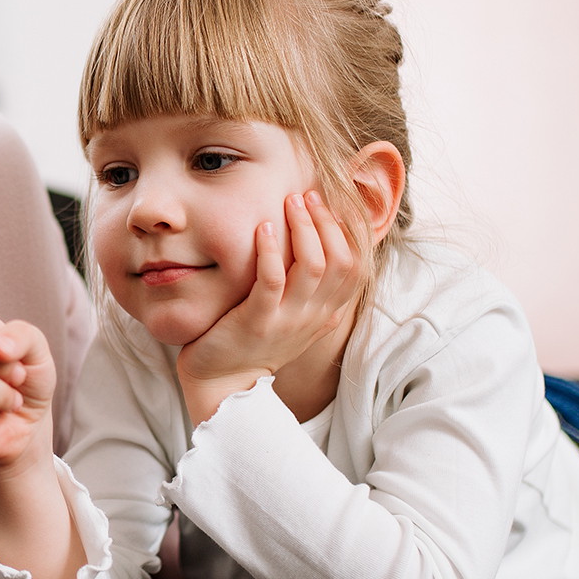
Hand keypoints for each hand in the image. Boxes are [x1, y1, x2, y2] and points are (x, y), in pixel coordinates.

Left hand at [176, 191, 361, 420]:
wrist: (223, 383)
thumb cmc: (251, 341)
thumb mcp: (291, 316)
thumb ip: (307, 289)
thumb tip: (314, 244)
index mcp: (325, 312)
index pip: (355, 266)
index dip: (346, 231)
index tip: (326, 204)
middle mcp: (314, 316)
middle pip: (340, 261)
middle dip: (326, 222)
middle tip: (306, 195)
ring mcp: (288, 320)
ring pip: (313, 266)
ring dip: (303, 228)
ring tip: (290, 202)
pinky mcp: (258, 321)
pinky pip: (272, 280)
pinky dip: (270, 250)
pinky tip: (262, 227)